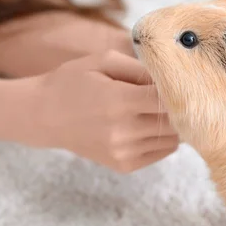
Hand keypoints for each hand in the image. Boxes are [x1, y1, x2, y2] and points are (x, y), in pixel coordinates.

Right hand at [28, 50, 178, 172]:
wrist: (44, 116)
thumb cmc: (73, 82)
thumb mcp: (103, 61)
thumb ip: (140, 69)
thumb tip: (172, 80)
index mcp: (120, 101)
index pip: (169, 99)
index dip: (180, 90)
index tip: (182, 83)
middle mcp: (123, 131)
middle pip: (175, 122)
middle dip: (180, 108)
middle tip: (177, 97)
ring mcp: (123, 151)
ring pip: (173, 140)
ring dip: (174, 125)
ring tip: (158, 111)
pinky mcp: (124, 165)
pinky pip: (161, 153)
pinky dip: (163, 140)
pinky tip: (148, 125)